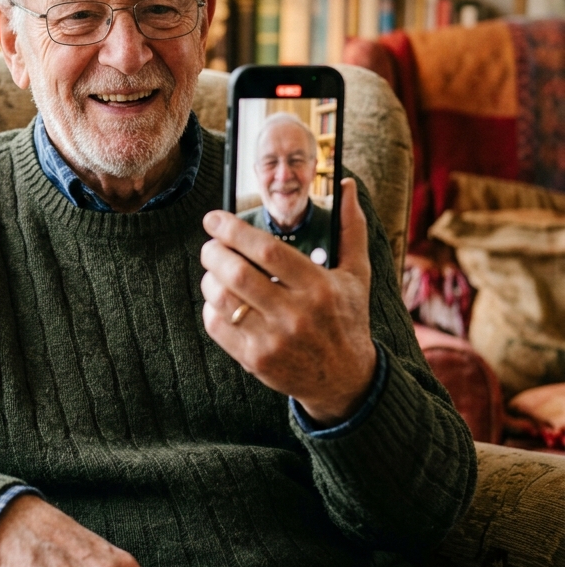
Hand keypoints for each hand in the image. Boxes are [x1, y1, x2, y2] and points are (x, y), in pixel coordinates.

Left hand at [200, 177, 375, 425]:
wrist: (345, 381)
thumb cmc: (347, 319)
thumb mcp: (356, 275)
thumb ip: (351, 229)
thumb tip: (346, 184)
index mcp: (318, 287)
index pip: (267, 250)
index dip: (234, 230)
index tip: (214, 218)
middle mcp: (295, 314)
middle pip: (237, 273)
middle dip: (214, 252)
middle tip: (211, 244)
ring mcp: (273, 340)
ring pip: (221, 298)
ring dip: (209, 277)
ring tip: (215, 269)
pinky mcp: (255, 360)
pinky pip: (217, 326)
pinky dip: (210, 306)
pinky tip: (220, 298)